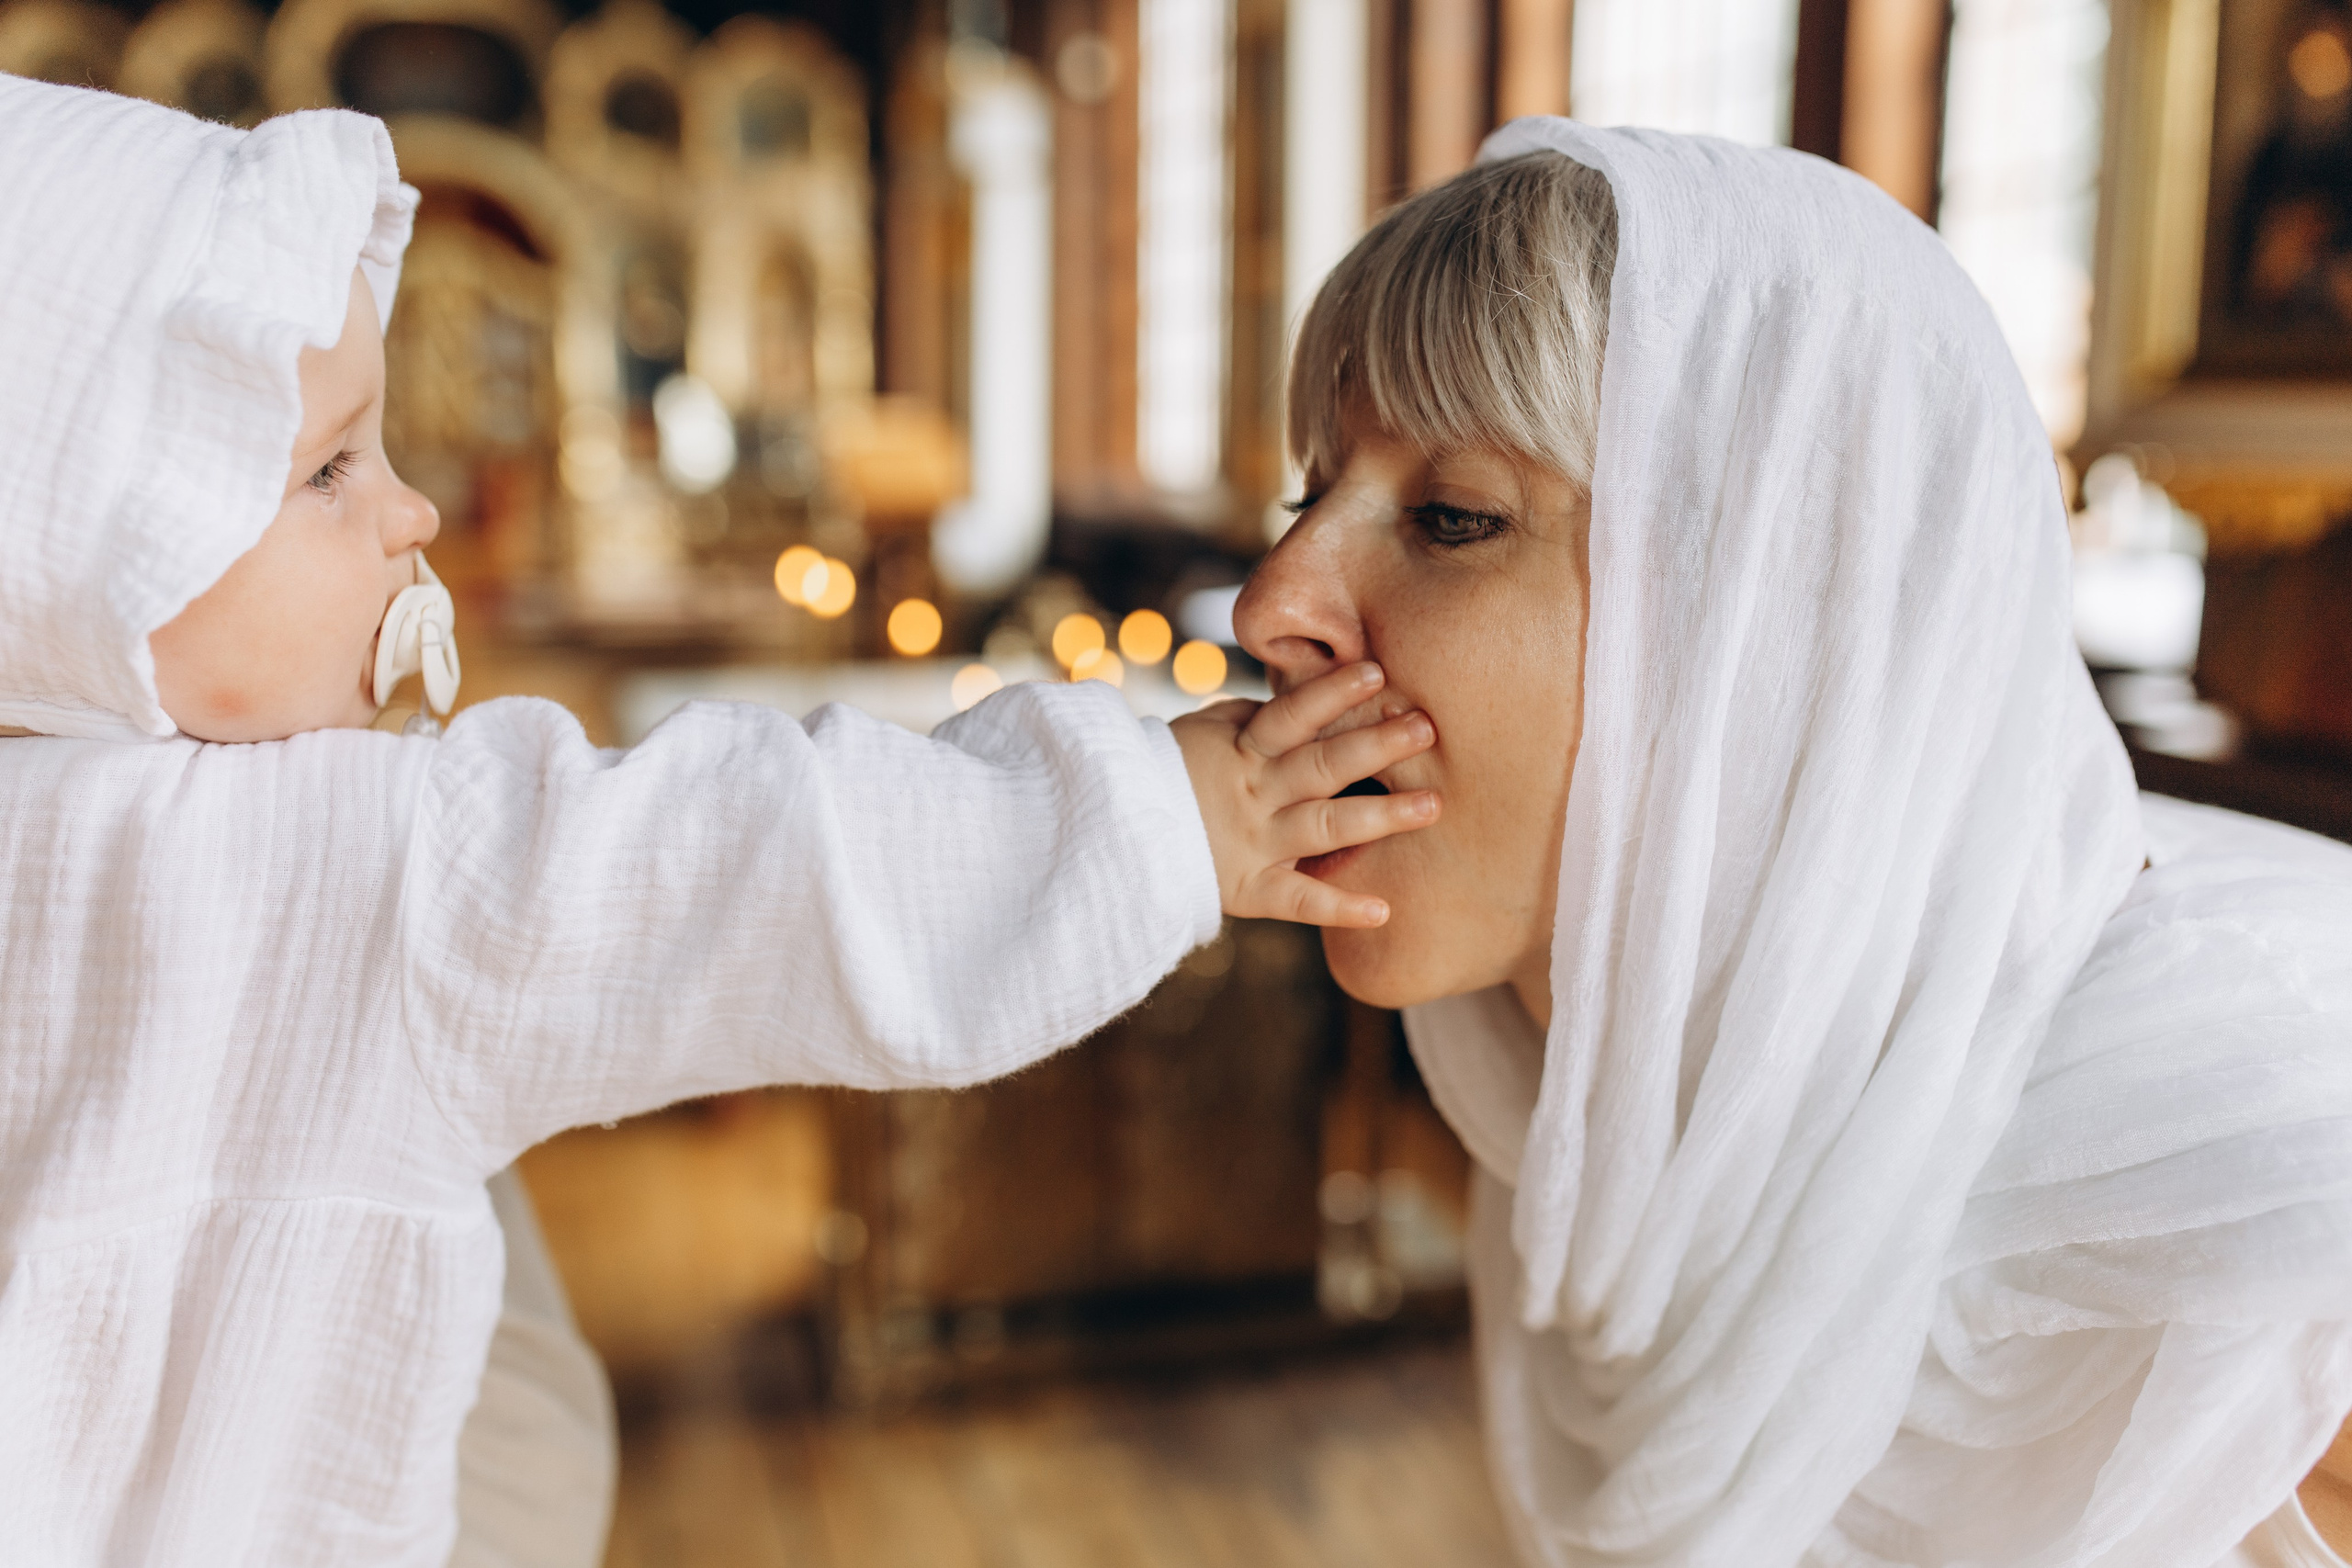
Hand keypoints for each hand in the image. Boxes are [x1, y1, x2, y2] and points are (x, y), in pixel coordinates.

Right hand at [1171, 661, 1439, 926]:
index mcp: (1241, 751)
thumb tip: (1296, 696)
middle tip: (1426, 728)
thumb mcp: (1200, 733)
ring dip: (1381, 816)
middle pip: (1322, 765)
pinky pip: (1297, 900)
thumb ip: (1250, 719)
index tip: (1378, 672)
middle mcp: (1254, 794)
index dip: (1333, 693)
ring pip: (1325, 826)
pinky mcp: (1247, 889)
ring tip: (1432, 805)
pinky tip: (1383, 910)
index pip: (1292, 715)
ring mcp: (1254, 842)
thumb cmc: (1164, 775)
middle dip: (1377, 745)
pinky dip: (1338, 907)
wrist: (1114, 837)